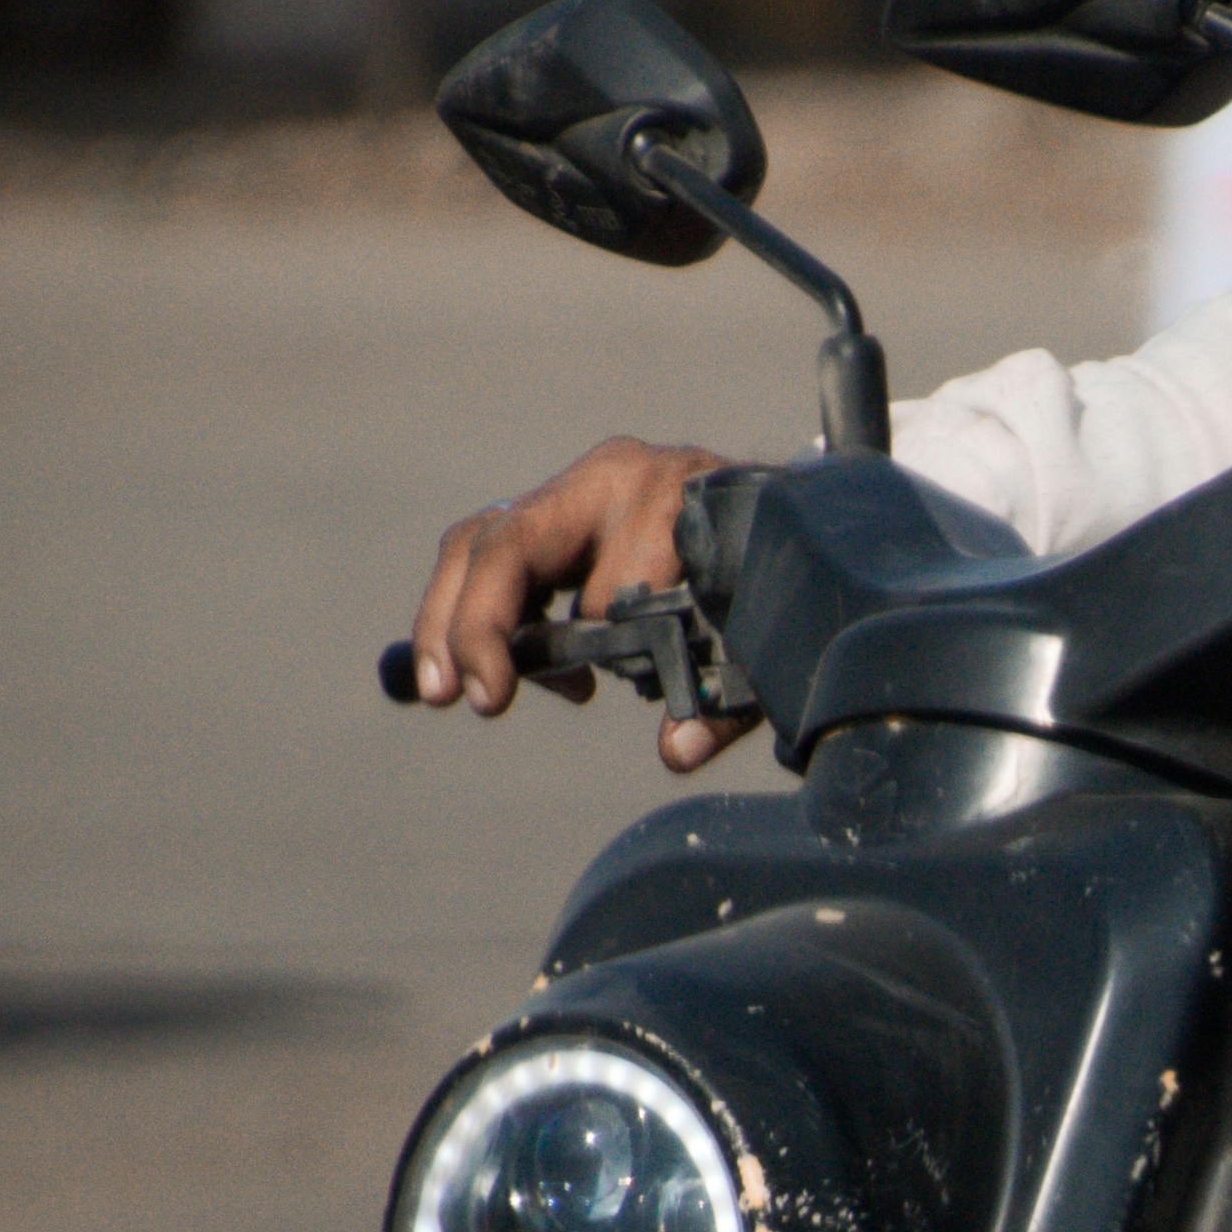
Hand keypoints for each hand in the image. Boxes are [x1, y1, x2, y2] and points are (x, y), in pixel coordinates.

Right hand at [407, 437, 752, 764]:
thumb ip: (729, 699)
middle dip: (475, 621)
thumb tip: (677, 752)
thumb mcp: (771, 639)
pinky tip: (508, 678)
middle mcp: (612, 479)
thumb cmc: (781, 579)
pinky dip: (481, 619)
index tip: (577, 691)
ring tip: (444, 692)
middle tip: (464, 696)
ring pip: (480, 543)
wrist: (787, 517)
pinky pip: (491, 560)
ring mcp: (575, 493)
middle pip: (509, 540)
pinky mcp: (553, 519)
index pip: (608, 569)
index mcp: (675, 493)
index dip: (586, 629)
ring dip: (451, 620)